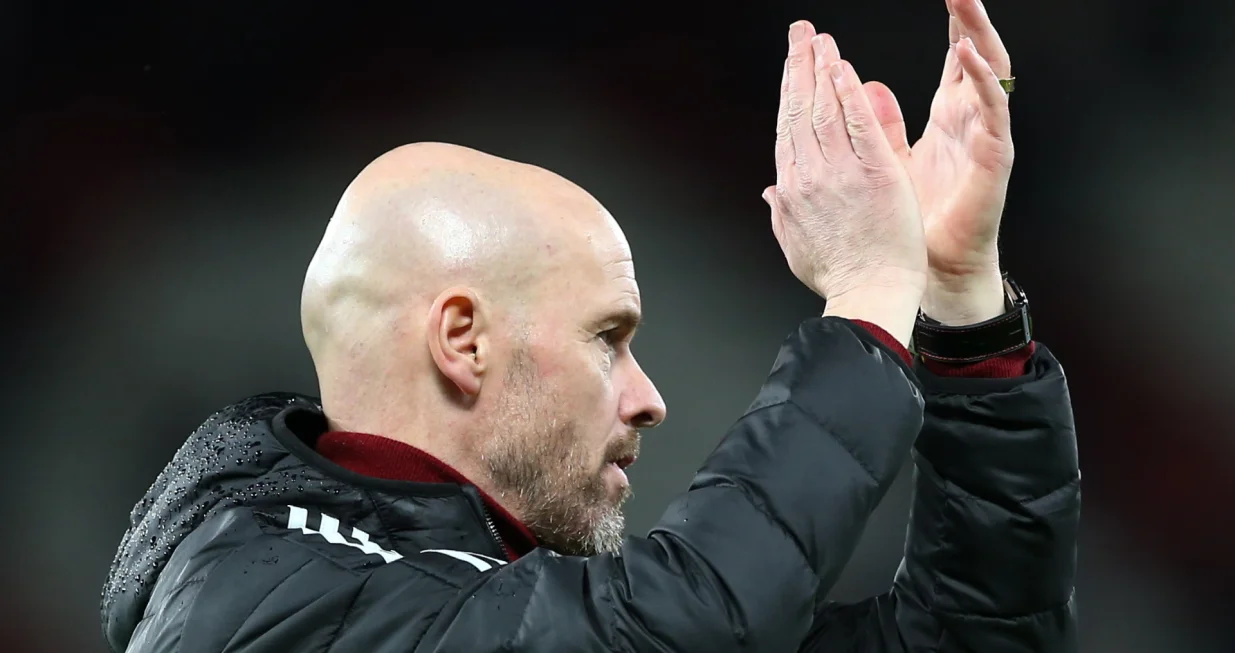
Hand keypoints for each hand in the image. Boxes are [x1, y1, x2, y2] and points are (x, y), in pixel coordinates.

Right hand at [763, 22, 926, 346]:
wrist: (869, 295)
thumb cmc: (840, 277)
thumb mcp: (797, 245)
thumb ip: (781, 212)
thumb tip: (769, 190)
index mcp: (793, 190)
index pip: (788, 129)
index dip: (789, 92)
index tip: (792, 67)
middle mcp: (810, 176)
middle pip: (800, 110)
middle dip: (799, 66)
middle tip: (800, 33)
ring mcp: (841, 173)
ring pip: (825, 109)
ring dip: (822, 68)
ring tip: (821, 39)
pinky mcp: (875, 173)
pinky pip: (858, 124)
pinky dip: (849, 92)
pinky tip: (844, 66)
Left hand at [868, 0, 1013, 324]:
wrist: (932, 271)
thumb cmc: (910, 225)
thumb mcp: (884, 165)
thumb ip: (876, 126)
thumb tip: (858, 91)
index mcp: (946, 117)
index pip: (950, 59)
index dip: (949, 26)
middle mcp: (966, 120)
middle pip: (971, 55)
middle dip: (964, 18)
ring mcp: (982, 136)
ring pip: (989, 72)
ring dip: (977, 34)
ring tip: (965, 1)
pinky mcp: (993, 157)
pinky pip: (992, 110)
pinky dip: (983, 80)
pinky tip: (968, 54)